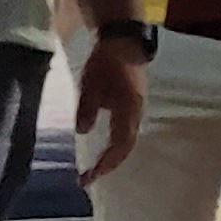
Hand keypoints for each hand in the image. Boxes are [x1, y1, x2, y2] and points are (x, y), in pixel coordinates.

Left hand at [76, 36, 146, 182]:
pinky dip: (115, 145)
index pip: (120, 144)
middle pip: (126, 146)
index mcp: (128, 109)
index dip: (105, 163)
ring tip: (95, 169)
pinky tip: (104, 149)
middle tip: (88, 179)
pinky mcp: (133, 105)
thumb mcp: (90, 84)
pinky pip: (127, 131)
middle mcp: (137, 112)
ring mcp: (137, 109)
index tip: (88, 177)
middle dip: (108, 165)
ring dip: (112, 156)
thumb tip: (83, 131)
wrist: (124, 41)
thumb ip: (87, 108)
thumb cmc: (106, 62)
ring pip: (127, 140)